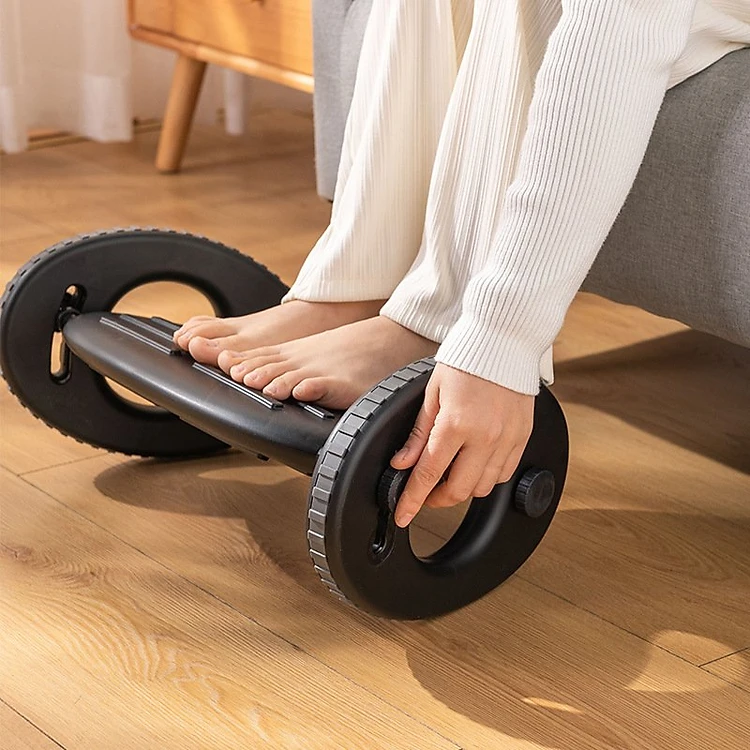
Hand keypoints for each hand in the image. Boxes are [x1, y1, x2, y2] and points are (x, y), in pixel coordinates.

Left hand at [390, 363, 534, 526]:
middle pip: (459, 490)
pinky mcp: (523, 436)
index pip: (429, 475)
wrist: (505, 340)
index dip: (412, 500)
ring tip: (449, 475)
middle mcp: (485, 437)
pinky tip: (475, 464)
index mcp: (456, 424)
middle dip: (437, 499)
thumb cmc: (467, 359)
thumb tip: (403, 463)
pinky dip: (487, 477)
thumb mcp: (432, 394)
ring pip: (484, 487)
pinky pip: (505, 473)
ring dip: (463, 488)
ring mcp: (508, 439)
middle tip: (424, 492)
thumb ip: (419, 434)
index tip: (403, 514)